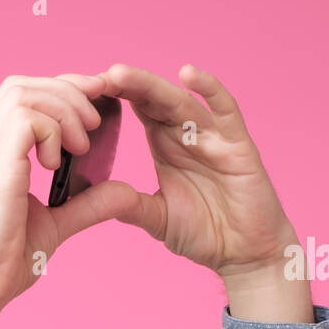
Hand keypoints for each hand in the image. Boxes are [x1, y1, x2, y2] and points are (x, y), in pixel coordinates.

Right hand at [0, 72, 129, 321]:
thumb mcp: (54, 226)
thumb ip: (86, 204)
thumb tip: (125, 191)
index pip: (17, 100)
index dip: (57, 93)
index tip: (93, 107)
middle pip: (20, 86)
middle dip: (66, 90)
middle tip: (97, 119)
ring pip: (23, 94)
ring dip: (63, 109)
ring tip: (82, 144)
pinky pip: (25, 119)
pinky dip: (51, 130)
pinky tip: (58, 162)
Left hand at [91, 63, 300, 284]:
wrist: (245, 254)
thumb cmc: (206, 234)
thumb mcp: (157, 219)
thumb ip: (129, 205)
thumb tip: (91, 197)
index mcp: (165, 146)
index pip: (138, 110)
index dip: (115, 98)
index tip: (83, 90)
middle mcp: (188, 134)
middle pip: (154, 100)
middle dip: (126, 86)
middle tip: (95, 76)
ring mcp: (214, 137)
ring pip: (180, 101)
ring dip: (151, 86)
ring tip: (120, 74)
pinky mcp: (238, 145)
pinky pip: (225, 111)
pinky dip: (210, 90)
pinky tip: (189, 75)